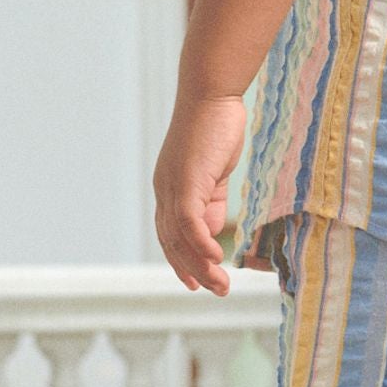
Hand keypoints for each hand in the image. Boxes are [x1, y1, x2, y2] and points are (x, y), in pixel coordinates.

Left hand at [154, 92, 244, 294]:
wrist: (212, 95)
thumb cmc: (216, 128)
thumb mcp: (214, 174)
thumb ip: (212, 202)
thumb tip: (213, 230)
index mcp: (170, 189)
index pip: (170, 234)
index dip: (181, 260)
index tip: (197, 281)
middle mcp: (165, 191)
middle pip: (172, 242)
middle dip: (192, 270)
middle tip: (214, 290)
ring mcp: (172, 187)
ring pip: (180, 238)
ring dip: (200, 265)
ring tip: (221, 284)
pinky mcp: (186, 182)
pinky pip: (189, 223)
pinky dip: (201, 244)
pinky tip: (216, 258)